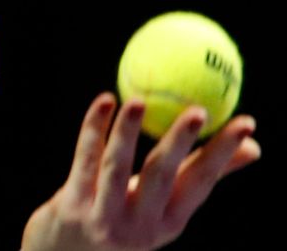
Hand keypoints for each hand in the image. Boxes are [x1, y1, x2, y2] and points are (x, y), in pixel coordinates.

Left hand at [20, 92, 260, 250]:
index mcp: (169, 223)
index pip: (201, 182)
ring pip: (116, 167)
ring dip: (127, 132)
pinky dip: (93, 129)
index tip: (246, 122)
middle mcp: (140, 226)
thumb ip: (198, 174)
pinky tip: (104, 101)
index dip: (224, 152)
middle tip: (198, 110)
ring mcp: (103, 218)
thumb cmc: (122, 218)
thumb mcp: (162, 206)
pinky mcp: (71, 207)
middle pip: (162, 177)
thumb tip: (254, 146)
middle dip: (181, 144)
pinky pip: (84, 160)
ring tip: (138, 100)